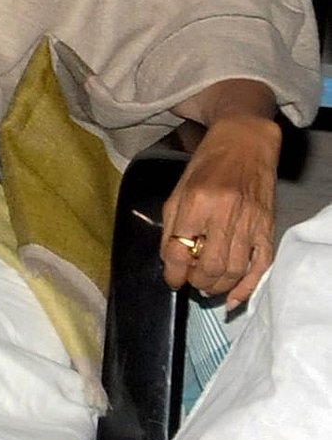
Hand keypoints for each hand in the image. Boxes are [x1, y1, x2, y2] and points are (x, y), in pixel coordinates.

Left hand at [160, 114, 279, 306]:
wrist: (246, 142)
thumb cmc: (208, 163)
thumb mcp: (179, 188)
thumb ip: (171, 225)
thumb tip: (171, 262)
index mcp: (196, 200)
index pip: (180, 249)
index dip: (173, 272)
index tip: (172, 279)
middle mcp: (224, 212)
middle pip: (209, 266)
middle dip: (196, 282)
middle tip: (191, 282)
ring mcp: (250, 222)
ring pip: (233, 271)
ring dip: (217, 287)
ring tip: (207, 286)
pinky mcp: (268, 228)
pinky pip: (260, 267)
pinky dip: (246, 288)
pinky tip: (233, 297)